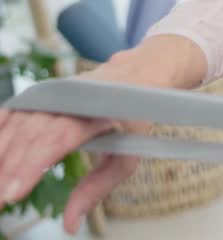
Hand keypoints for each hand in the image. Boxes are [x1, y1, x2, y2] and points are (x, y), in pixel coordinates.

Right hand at [0, 65, 149, 234]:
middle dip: (7, 171)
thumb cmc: (130, 120)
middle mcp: (67, 99)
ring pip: (13, 127)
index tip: (13, 193)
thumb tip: (69, 226)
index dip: (31, 166)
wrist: (131, 76)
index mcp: (93, 111)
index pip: (56, 139)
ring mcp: (48, 95)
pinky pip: (7, 115)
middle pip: (28, 137)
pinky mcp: (35, 96)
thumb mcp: (127, 155)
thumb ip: (98, 188)